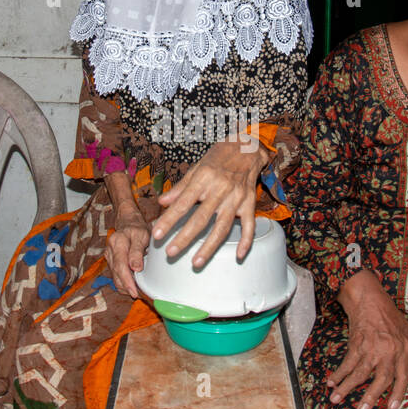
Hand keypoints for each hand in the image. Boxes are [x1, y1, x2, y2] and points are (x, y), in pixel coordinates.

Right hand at [106, 203, 151, 297]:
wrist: (129, 222)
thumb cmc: (138, 229)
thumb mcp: (142, 236)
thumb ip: (137, 251)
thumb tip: (135, 268)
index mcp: (118, 242)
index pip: (121, 265)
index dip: (127, 281)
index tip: (134, 291)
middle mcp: (110, 249)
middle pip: (116, 273)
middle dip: (126, 287)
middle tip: (137, 296)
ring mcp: (108, 255)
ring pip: (114, 275)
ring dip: (124, 286)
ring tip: (136, 293)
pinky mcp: (110, 260)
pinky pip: (115, 274)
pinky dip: (122, 282)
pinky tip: (130, 287)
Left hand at [153, 135, 269, 267]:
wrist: (247, 147)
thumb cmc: (218, 158)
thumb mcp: (196, 167)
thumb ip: (180, 188)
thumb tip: (162, 202)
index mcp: (203, 179)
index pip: (182, 204)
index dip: (169, 220)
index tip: (157, 234)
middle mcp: (220, 189)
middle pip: (201, 219)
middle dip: (184, 238)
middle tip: (170, 253)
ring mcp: (236, 198)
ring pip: (222, 227)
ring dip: (209, 247)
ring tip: (196, 262)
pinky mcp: (250, 203)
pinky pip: (250, 225)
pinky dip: (246, 241)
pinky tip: (239, 256)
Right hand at [330, 271, 407, 408]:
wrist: (371, 300)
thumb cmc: (390, 316)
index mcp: (403, 351)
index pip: (403, 377)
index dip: (398, 393)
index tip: (391, 407)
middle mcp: (388, 352)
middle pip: (380, 379)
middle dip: (370, 396)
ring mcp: (371, 348)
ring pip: (359, 373)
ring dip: (347, 387)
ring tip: (336, 399)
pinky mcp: (357, 343)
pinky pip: (347, 362)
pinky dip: (338, 373)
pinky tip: (331, 381)